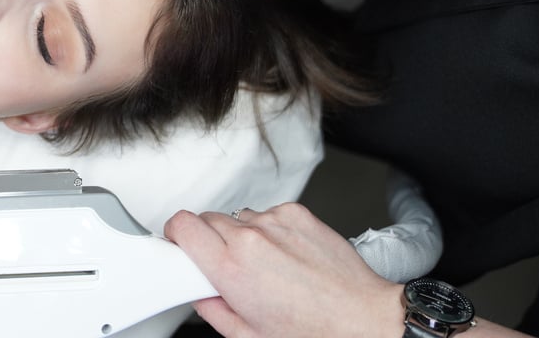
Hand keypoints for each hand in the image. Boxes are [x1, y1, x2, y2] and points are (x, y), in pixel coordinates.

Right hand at [164, 203, 401, 337]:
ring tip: (263, 264)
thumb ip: (212, 310)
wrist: (364, 320)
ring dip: (240, 235)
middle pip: (206, 218)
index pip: (182, 225)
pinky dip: (269, 230)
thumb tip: (199, 293)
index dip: (175, 234)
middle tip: (225, 266)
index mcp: (231, 268)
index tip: (179, 245)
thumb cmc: (315, 333)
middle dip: (208, 240)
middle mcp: (251, 238)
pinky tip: (285, 254)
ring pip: (237, 216)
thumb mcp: (249, 336)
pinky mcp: (297, 214)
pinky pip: (267, 213)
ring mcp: (276, 222)